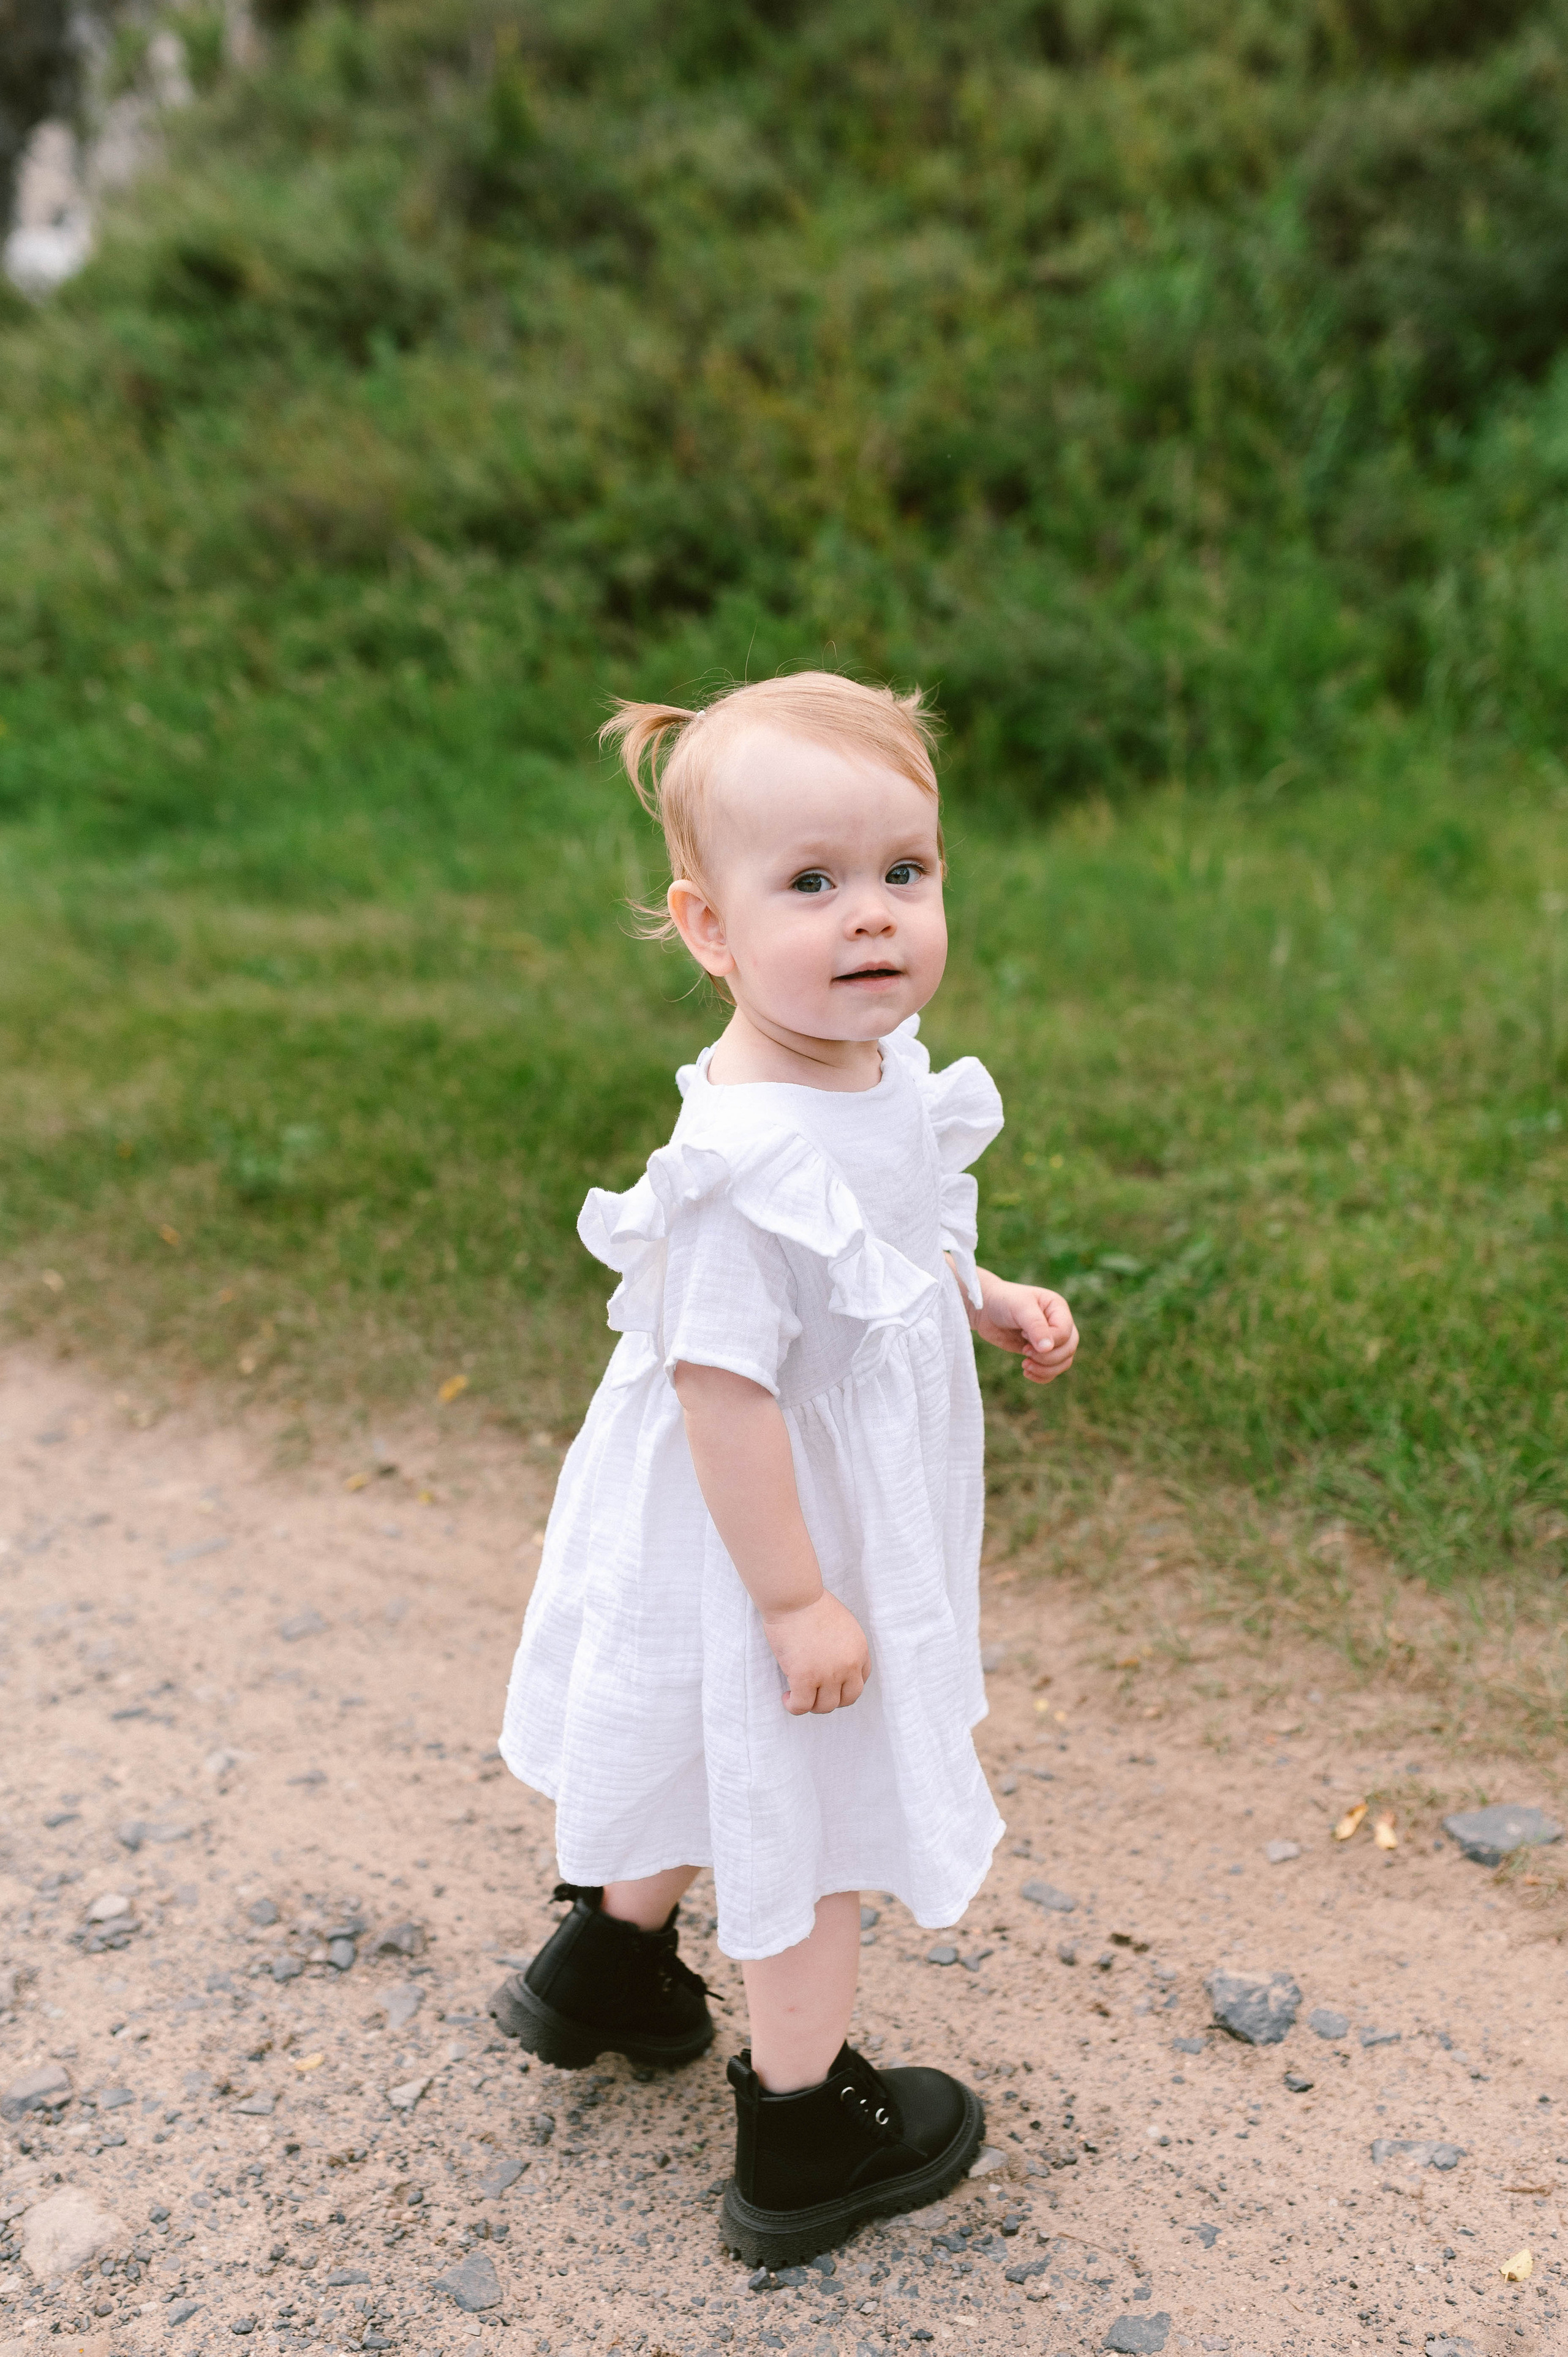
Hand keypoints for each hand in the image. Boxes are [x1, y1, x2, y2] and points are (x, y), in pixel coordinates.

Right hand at [762, 1591, 870, 1715]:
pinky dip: (794, 1706)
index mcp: (859, 1650)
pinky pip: (802, 1706)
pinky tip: (787, 1697)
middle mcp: (848, 1666)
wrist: (795, 1597)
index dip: (844, 1685)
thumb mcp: (843, 1624)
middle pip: (848, 1699)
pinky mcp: (804, 1678)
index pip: (861, 1680)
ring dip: (812, 1704)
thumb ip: (844, 1645)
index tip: (830, 1683)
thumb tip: (833, 1661)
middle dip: (831, 1698)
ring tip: (799, 1695)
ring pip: (825, 1706)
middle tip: (815, 1692)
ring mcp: (828, 1674)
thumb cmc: (812, 1603)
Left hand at [968, 1272, 1078, 1384]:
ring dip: (1046, 1369)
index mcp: (1058, 1308)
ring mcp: (1051, 1339)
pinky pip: (1052, 1370)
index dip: (1049, 1341)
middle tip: (1025, 1353)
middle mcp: (1059, 1324)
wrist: (985, 1309)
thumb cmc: (1003, 1301)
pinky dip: (1043, 1375)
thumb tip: (1048, 1348)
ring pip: (1063, 1362)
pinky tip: (1027, 1373)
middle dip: (1048, 1357)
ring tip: (1025, 1365)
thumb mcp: (1020, 1308)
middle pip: (1068, 1349)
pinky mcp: (1040, 1352)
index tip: (1024, 1336)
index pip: (1065, 1332)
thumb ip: (1035, 1326)